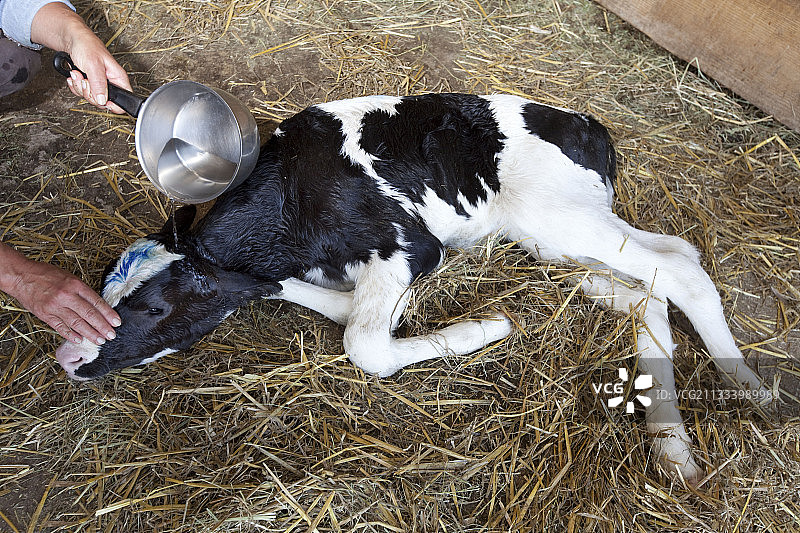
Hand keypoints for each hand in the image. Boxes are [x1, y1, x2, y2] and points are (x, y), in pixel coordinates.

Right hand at [0, 245, 119, 344]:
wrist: (22, 276)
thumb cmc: (46, 274)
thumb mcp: (69, 277)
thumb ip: (82, 291)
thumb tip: (97, 306)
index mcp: (75, 285)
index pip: (96, 302)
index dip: (108, 313)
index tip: (116, 322)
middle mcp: (66, 296)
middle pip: (89, 314)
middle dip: (102, 327)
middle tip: (111, 335)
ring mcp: (55, 306)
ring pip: (77, 323)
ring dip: (90, 333)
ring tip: (100, 340)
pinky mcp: (45, 314)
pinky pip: (60, 327)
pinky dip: (70, 335)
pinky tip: (79, 340)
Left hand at [31, 2, 131, 113]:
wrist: (71, 39)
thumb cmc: (86, 45)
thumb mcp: (93, 64)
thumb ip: (99, 84)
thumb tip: (102, 100)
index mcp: (118, 78)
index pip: (123, 101)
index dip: (114, 106)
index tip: (102, 101)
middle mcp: (110, 83)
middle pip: (102, 102)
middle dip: (89, 92)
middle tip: (85, 80)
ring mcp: (98, 84)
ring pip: (90, 97)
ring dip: (80, 87)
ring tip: (78, 73)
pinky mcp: (88, 83)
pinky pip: (81, 93)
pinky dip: (75, 86)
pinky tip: (75, 75)